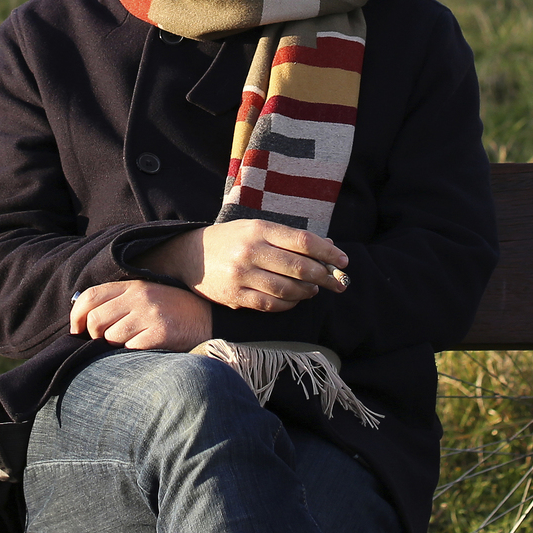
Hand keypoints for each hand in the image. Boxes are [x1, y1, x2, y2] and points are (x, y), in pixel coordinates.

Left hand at [69, 281, 212, 349]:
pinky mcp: (162, 333)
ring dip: (115, 347)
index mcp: (132, 286)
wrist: (210, 318)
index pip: (90, 296)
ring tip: (130, 345)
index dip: (76, 316)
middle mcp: (140, 297)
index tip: (77, 330)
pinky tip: (144, 351)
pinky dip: (132, 354)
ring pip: (111, 337)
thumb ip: (118, 301)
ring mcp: (151, 315)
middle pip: (96, 320)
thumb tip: (82, 319)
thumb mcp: (145, 297)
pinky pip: (131, 349)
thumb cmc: (171, 311)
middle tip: (104, 343)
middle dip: (94, 336)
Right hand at [140, 220, 350, 312]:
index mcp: (259, 229)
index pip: (303, 241)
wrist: (190, 255)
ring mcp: (242, 276)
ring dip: (307, 292)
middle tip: (337, 281)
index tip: (343, 260)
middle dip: (324, 276)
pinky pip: (270, 305)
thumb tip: (327, 246)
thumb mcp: (257, 228)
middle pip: (299, 267)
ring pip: (287, 289)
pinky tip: (295, 299)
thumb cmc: (231, 240)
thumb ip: (290, 238)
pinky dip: (288, 304)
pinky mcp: (235, 297)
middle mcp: (251, 251)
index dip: (327, 252)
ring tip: (313, 290)